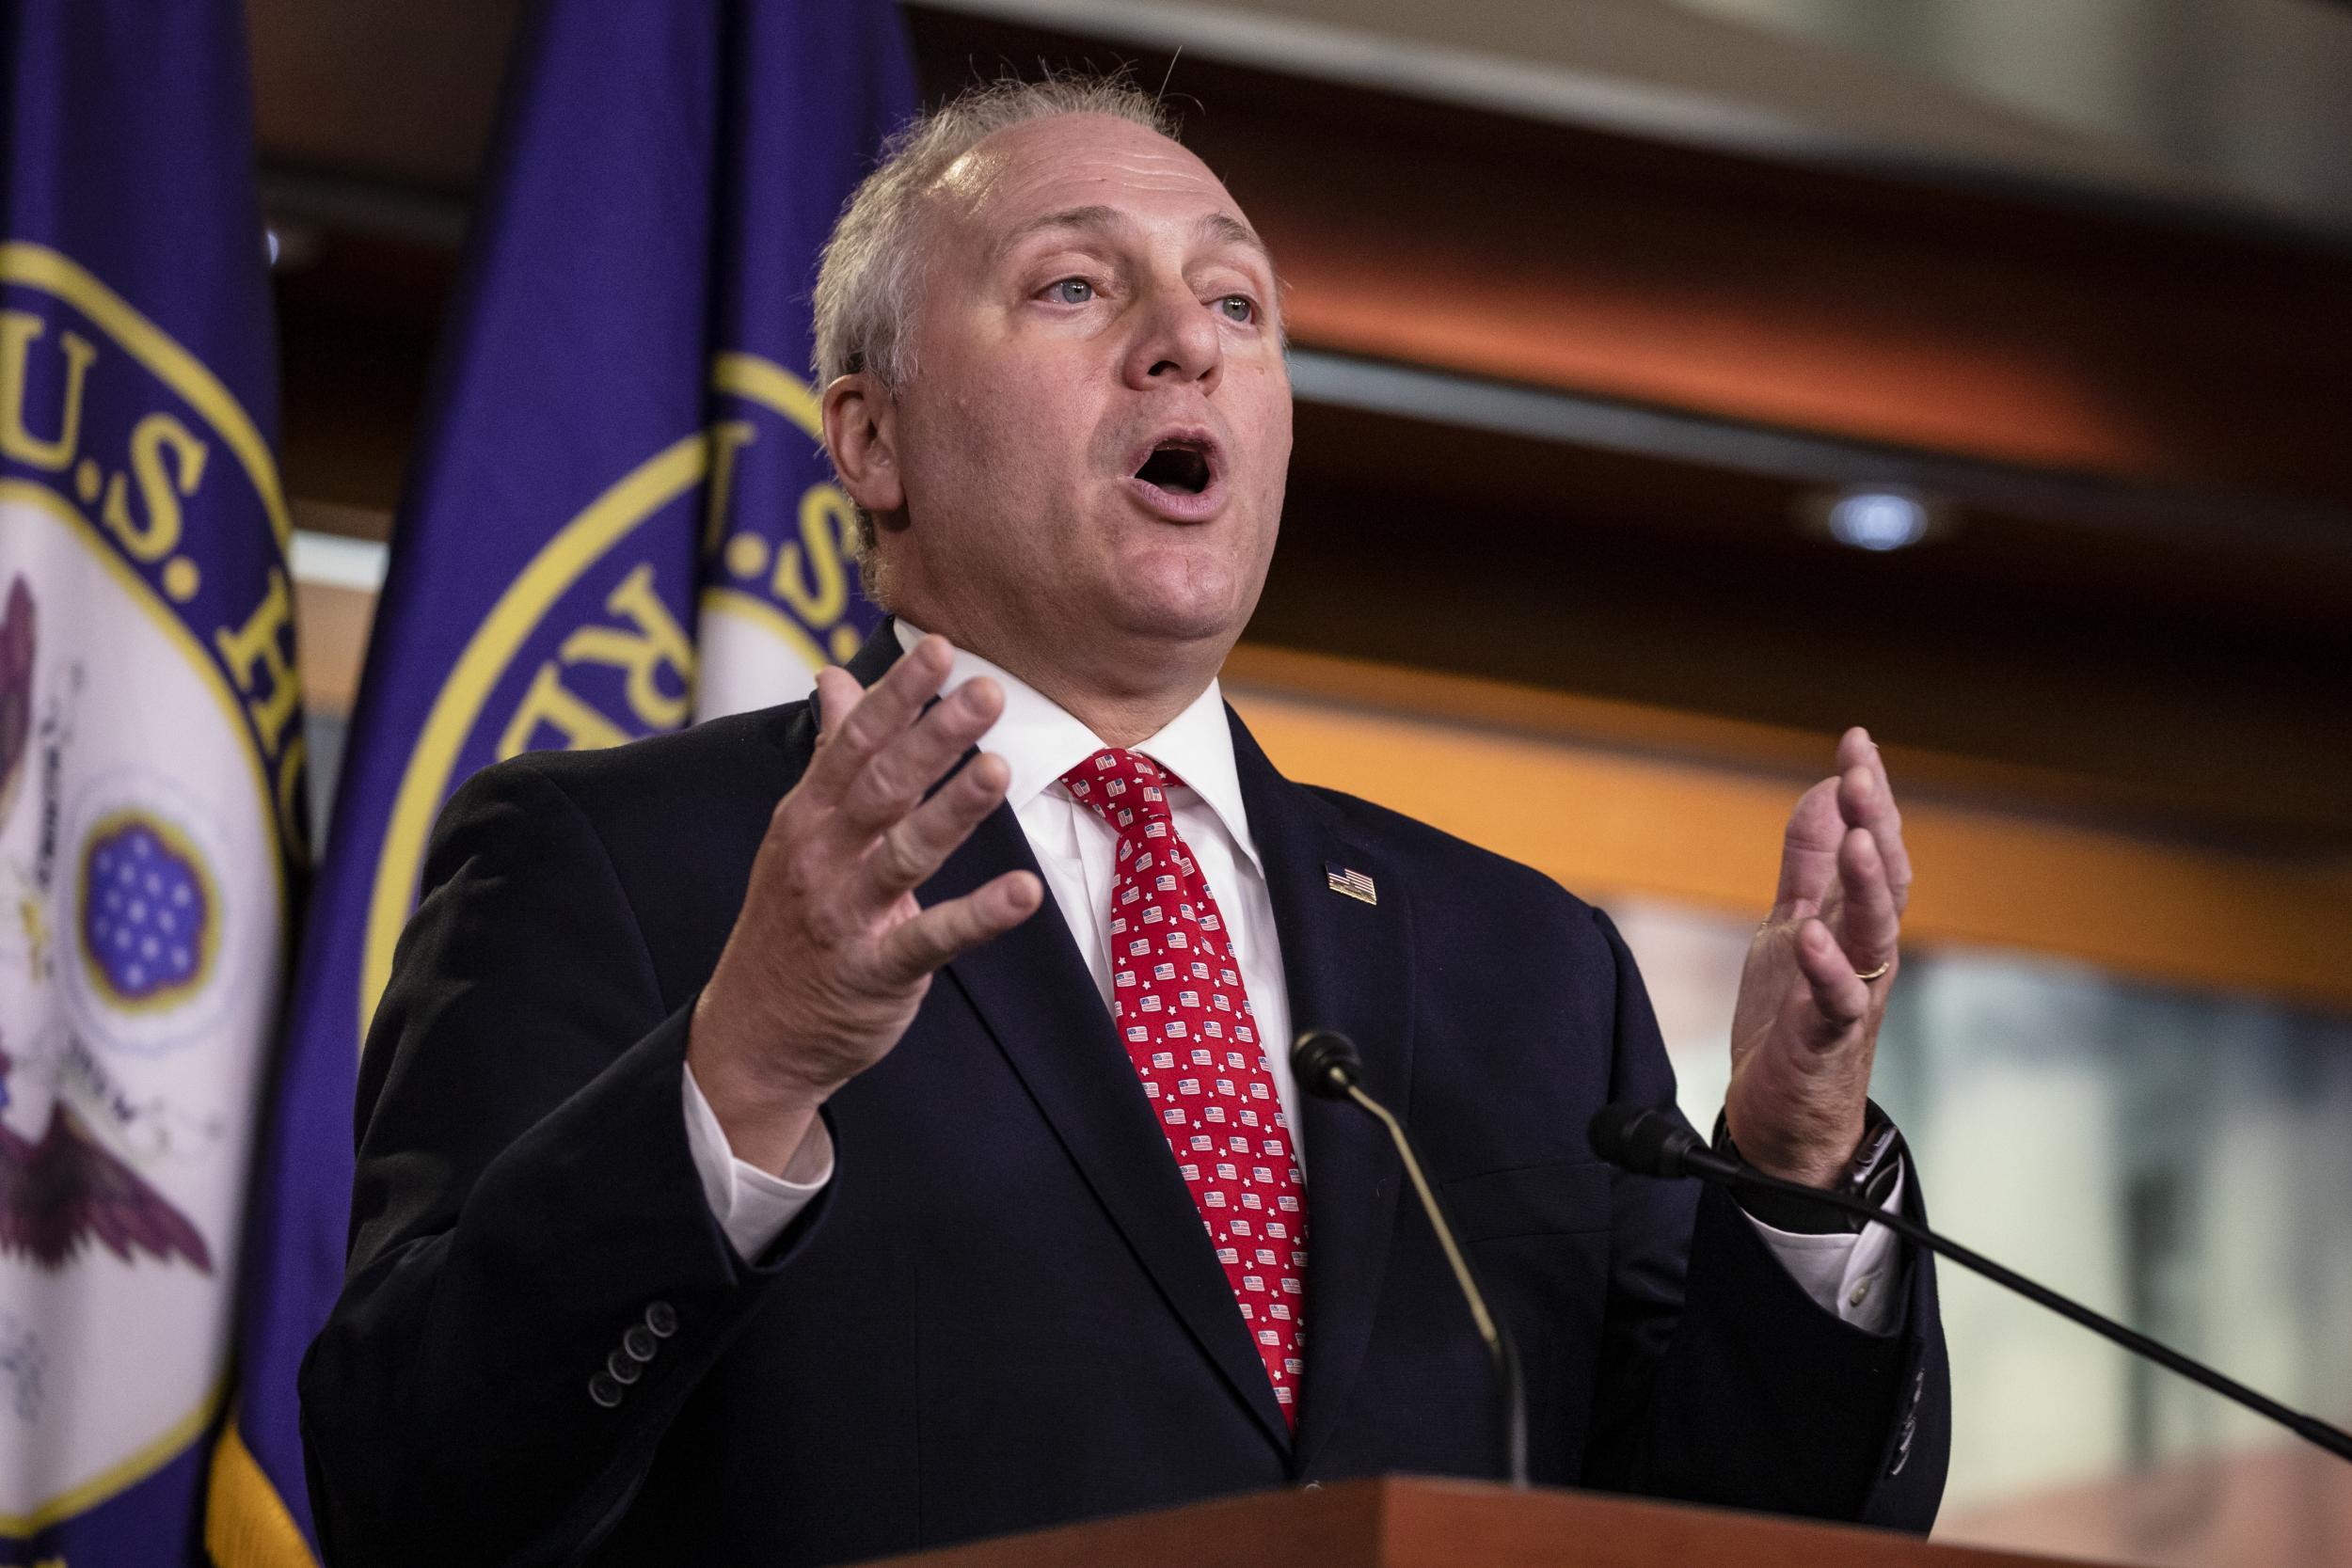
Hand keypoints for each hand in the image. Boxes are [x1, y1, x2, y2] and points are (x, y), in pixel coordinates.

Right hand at [687, 636, 1043, 1172]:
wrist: (754, 1036)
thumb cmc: (791, 922)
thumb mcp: (800, 831)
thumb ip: (831, 752)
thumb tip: (835, 677)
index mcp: (808, 815)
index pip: (855, 742)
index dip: (898, 695)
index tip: (941, 649)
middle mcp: (822, 857)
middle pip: (881, 785)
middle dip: (934, 736)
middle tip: (987, 690)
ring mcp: (846, 915)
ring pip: (903, 852)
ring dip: (951, 811)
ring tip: (999, 771)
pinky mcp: (876, 970)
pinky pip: (930, 938)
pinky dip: (977, 916)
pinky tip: (1022, 893)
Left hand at [1723, 727, 1911, 1187]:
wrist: (1784, 1121)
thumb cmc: (1793, 1020)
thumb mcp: (1792, 924)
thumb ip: (1809, 862)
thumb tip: (1825, 788)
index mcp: (1855, 923)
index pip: (1873, 847)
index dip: (1868, 794)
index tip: (1857, 738)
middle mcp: (1864, 954)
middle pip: (1883, 879)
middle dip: (1876, 823)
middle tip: (1863, 769)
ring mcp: (1850, 996)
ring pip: (1872, 934)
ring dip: (1866, 884)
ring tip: (1859, 835)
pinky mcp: (1824, 1040)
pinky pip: (1833, 1001)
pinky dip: (1824, 967)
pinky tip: (1809, 934)